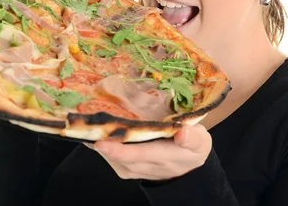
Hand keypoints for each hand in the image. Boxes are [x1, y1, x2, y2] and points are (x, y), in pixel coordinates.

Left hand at [91, 124, 211, 180]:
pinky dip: (100, 140)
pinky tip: (95, 125)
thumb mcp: (201, 142)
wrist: (186, 170)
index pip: (137, 155)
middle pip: (116, 154)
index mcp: (162, 156)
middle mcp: (142, 166)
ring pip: (108, 154)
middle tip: (87, 119)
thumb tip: (182, 133)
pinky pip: (106, 154)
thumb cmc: (192, 149)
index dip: (118, 149)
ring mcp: (129, 168)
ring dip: (98, 138)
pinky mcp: (122, 167)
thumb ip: (193, 138)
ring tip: (88, 118)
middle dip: (101, 139)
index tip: (101, 142)